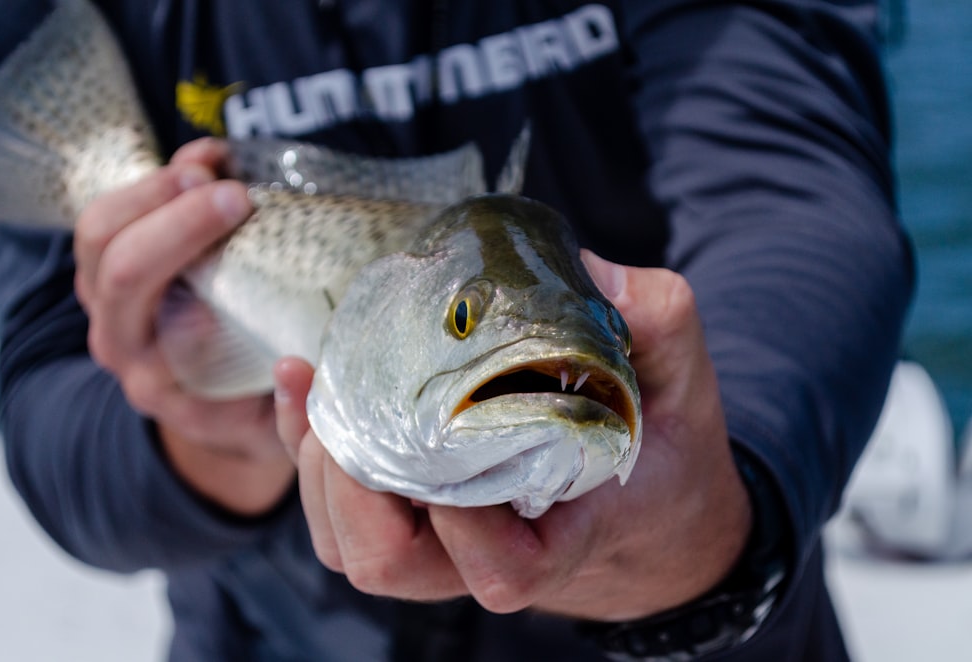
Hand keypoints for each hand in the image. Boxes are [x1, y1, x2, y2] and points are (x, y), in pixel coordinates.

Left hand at [75, 137, 294, 514]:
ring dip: (153, 190)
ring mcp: (109, 306)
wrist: (225, 419)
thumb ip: (295, 415)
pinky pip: (110, 218)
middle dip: (174, 215)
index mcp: (161, 383)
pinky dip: (154, 182)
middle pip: (117, 268)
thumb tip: (297, 371)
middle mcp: (123, 345)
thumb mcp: (288, 434)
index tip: (246, 217)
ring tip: (214, 167)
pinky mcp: (111, 274)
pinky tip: (204, 163)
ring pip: (98, 235)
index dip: (184, 255)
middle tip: (236, 190)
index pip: (146, 316)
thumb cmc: (264, 417)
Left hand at [276, 252, 750, 619]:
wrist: (652, 513)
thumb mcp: (683, 382)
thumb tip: (587, 268)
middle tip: (348, 403)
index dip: (464, 532)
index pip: (500, 572)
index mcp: (563, 540)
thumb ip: (656, 322)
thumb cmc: (666, 454)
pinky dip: (309, 453)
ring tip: (316, 382)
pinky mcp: (419, 517)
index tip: (456, 446)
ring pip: (351, 545)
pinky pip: (341, 512)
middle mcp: (488, 555)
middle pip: (390, 565)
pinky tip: (305, 383)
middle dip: (350, 493)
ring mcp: (446, 543)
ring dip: (316, 473)